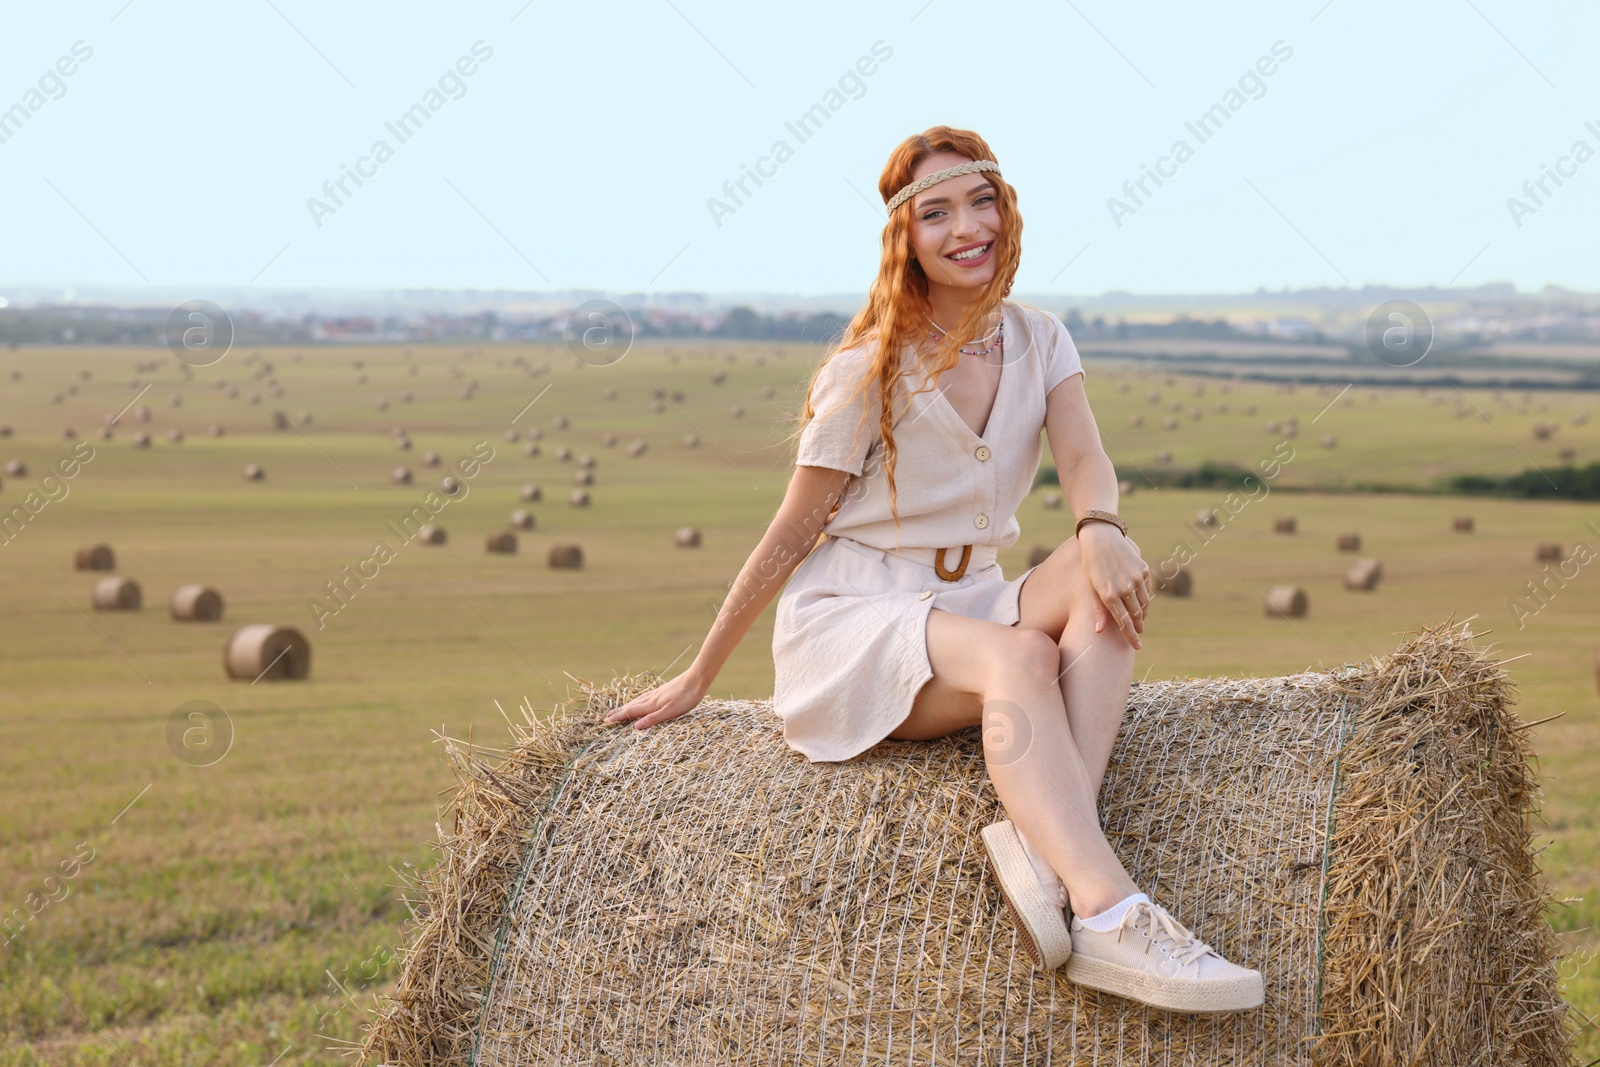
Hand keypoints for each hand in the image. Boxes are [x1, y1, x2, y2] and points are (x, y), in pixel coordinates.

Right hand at [603, 670, 708, 729]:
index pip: (631, 711)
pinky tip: (641, 700)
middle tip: (606, 717)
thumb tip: (636, 726)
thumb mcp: (671, 711)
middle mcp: (652, 697)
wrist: (697, 678)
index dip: (619, 717)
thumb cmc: (687, 697)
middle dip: (619, 712)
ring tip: (619, 709)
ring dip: (626, 706)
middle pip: (631, 705)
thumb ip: (653, 719)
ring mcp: (657, 693)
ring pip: (638, 700)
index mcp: (652, 704)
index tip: (606, 721)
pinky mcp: (663, 690)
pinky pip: (645, 697)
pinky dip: (637, 701)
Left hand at [1077, 523, 1151, 649]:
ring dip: (1142, 613)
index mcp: (1109, 595)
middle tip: (1139, 633)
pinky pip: (1147, 589)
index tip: (1137, 646)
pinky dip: (1145, 598)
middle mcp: (1125, 588)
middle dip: (1138, 626)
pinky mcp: (1143, 569)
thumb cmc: (1091, 565)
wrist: (1102, 538)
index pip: (1124, 623)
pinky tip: (1141, 601)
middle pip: (1136, 615)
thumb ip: (1097, 610)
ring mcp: (1136, 578)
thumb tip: (1099, 632)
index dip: (1131, 636)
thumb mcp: (1091, 587)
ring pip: (1144, 603)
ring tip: (1140, 619)